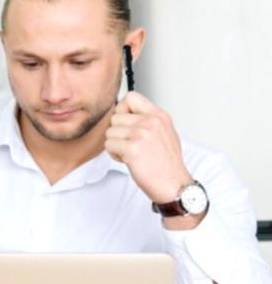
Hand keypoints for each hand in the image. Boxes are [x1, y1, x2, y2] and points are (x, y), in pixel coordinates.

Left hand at [105, 92, 193, 206]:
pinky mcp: (133, 148)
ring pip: (109, 132)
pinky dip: (115, 155)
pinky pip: (109, 145)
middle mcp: (152, 121)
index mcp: (160, 116)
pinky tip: (129, 161)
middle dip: (118, 133)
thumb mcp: (165, 133)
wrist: (175, 186)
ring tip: (132, 154)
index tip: (127, 125)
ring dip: (116, 145)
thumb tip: (125, 111)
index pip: (131, 97)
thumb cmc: (167, 164)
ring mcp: (142, 134)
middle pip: (115, 117)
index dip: (123, 110)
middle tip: (132, 145)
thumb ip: (147, 120)